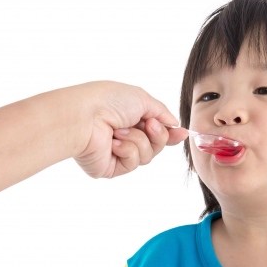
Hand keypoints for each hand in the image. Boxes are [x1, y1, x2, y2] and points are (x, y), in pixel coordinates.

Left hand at [71, 81, 186, 177]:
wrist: (84, 117)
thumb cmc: (108, 101)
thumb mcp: (142, 99)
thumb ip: (162, 113)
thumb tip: (175, 125)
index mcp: (130, 117)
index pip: (156, 130)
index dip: (170, 133)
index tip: (182, 133)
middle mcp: (124, 135)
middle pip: (157, 145)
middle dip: (157, 135)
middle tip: (148, 125)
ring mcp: (117, 152)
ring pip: (147, 156)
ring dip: (138, 141)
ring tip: (119, 131)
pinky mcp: (111, 167)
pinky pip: (133, 163)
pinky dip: (127, 150)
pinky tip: (113, 143)